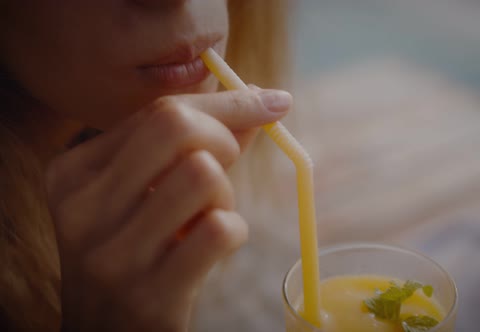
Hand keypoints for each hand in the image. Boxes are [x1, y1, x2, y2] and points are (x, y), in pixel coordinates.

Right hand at [45, 89, 290, 330]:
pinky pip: (220, 230)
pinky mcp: (151, 293)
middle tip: (225, 168)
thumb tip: (257, 99)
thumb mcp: (141, 192)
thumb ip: (191, 143)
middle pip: (178, 127)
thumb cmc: (132, 249)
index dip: (226, 103)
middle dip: (225, 139)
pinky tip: (212, 249)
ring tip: (207, 217)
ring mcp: (114, 253)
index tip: (270, 102)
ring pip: (204, 175)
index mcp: (74, 172)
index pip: (160, 111)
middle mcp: (84, 208)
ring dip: (224, 195)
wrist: (106, 330)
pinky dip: (233, 232)